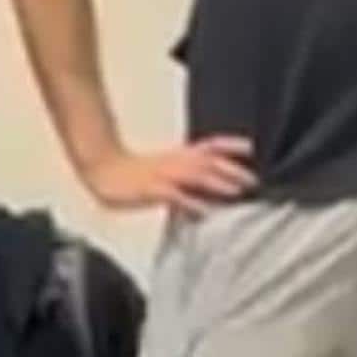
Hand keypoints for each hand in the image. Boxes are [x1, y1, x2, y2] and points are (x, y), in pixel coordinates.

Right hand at [82, 137, 257, 216]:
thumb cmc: (130, 173)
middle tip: (254, 180)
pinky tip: (203, 210)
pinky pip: (175, 195)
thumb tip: (204, 192)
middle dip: (232, 169)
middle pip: (209, 162)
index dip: (232, 146)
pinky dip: (190, 202)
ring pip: (196, 175)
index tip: (253, 149)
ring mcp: (164, 174)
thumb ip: (184, 177)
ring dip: (218, 182)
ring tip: (237, 191)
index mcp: (179, 155)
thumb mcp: (161, 170)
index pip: (211, 146)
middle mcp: (175, 162)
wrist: (101, 169)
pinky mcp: (152, 189)